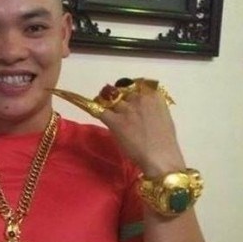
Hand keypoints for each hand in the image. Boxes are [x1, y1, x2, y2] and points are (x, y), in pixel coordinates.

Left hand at [50, 78, 185, 175]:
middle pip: (119, 89)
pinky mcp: (114, 121)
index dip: (126, 90)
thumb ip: (150, 107)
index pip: (134, 83)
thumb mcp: (162, 118)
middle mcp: (139, 97)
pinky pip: (97, 109)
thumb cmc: (164, 143)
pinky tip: (78, 101)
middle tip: (110, 105)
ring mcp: (126, 109)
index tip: (122, 96)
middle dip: (113, 96)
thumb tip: (139, 106)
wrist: (161, 158)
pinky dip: (87, 105)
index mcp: (154, 95)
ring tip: (101, 109)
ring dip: (103, 103)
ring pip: (107, 98)